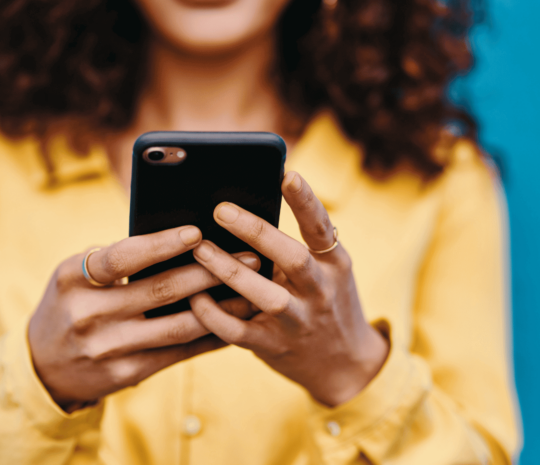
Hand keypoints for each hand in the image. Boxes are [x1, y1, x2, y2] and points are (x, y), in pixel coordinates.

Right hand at [28, 226, 259, 410]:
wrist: (43, 366)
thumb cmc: (70, 304)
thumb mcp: (74, 276)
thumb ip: (113, 259)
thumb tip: (180, 240)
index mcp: (72, 279)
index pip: (121, 257)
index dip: (161, 244)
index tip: (197, 231)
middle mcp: (88, 314)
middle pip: (160, 290)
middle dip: (210, 271)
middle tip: (248, 255)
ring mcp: (108, 348)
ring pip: (177, 325)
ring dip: (221, 307)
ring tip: (251, 289)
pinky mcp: (126, 373)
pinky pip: (177, 352)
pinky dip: (208, 336)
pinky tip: (233, 321)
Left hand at [188, 172, 389, 406]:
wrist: (345, 364)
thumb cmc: (324, 301)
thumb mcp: (326, 271)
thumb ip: (297, 245)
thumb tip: (247, 206)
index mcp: (334, 264)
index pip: (321, 227)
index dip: (305, 201)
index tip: (287, 174)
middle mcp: (320, 291)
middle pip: (291, 257)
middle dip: (256, 232)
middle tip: (220, 209)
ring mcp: (298, 321)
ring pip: (264, 295)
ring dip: (229, 271)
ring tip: (199, 248)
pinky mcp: (274, 347)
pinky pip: (239, 331)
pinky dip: (214, 315)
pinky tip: (194, 297)